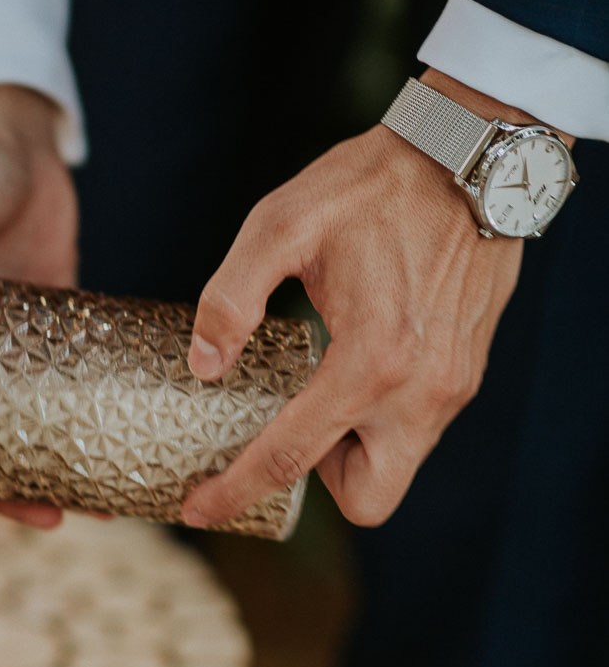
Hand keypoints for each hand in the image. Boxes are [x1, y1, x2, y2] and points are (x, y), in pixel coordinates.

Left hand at [181, 77, 526, 528]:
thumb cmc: (369, 187)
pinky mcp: (467, 371)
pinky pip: (419, 426)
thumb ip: (231, 298)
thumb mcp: (279, 224)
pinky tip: (361, 358)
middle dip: (322, 480)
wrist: (468, 157)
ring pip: (397, 465)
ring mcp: (453, 385)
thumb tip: (204, 366)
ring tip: (325, 379)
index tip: (199, 509)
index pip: (291, 457)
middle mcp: (421, 390)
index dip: (235, 492)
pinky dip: (383, 415)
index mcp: (370, 360)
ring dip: (354, 444)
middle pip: (366, 500)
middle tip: (292, 424)